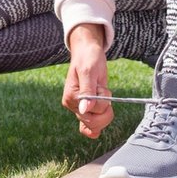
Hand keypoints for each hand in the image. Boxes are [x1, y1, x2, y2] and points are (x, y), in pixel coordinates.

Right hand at [62, 23, 112, 137]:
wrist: (88, 51)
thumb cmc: (88, 58)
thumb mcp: (90, 71)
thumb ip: (87, 91)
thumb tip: (84, 110)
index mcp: (71, 98)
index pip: (91, 114)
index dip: (102, 103)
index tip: (102, 88)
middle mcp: (72, 106)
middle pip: (93, 123)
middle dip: (105, 108)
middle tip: (104, 90)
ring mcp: (78, 108)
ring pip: (94, 125)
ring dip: (104, 111)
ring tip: (102, 93)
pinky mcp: (85, 108)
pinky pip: (89, 126)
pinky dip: (98, 124)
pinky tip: (101, 118)